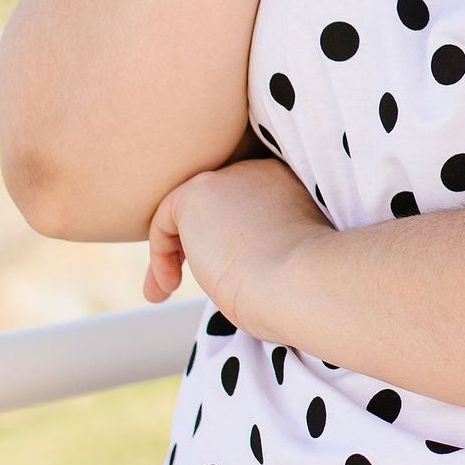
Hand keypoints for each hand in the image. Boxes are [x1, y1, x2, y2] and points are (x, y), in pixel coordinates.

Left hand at [145, 155, 332, 341]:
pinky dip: (160, 255)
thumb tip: (232, 272)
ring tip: (163, 290)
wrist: (304, 282)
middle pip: (213, 208)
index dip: (223, 242)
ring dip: (170, 253)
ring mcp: (229, 179)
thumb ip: (262, 251)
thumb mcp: (288, 262)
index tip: (220, 276)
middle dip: (193, 246)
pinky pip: (165, 219)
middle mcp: (259, 174)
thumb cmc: (302, 290)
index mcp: (289, 188)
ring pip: (187, 214)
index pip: (244, 208)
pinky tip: (168, 285)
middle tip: (175, 283)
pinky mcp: (199, 192)